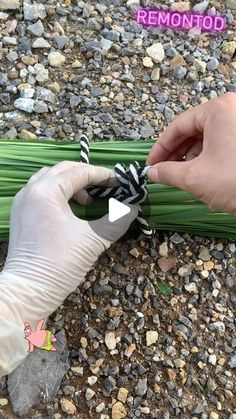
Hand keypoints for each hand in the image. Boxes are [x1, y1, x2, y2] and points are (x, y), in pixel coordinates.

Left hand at [0, 161, 136, 375]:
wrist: (28, 292)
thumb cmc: (60, 264)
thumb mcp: (93, 239)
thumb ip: (118, 218)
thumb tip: (134, 205)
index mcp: (45, 191)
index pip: (79, 173)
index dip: (103, 175)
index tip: (122, 182)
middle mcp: (30, 190)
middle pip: (62, 170)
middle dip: (87, 176)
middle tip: (107, 187)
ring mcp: (22, 202)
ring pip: (49, 179)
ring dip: (71, 184)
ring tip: (88, 200)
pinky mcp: (20, 215)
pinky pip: (41, 192)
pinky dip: (58, 194)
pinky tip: (71, 209)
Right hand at [147, 93, 235, 213]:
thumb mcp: (195, 177)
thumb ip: (168, 172)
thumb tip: (153, 172)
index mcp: (218, 110)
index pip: (178, 126)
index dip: (161, 147)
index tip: (152, 163)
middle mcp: (233, 110)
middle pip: (194, 129)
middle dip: (177, 152)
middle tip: (164, 170)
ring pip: (209, 136)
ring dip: (192, 155)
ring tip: (182, 174)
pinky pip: (224, 142)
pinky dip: (209, 156)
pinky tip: (202, 172)